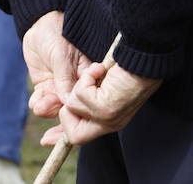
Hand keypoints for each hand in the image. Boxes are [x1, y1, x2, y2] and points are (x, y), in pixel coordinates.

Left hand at [22, 11, 88, 119]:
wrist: (39, 24)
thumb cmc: (57, 33)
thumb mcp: (62, 55)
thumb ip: (65, 78)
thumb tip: (69, 101)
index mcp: (89, 74)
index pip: (88, 97)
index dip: (80, 108)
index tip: (68, 109)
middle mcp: (77, 83)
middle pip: (73, 107)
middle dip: (60, 114)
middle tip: (49, 110)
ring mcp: (61, 86)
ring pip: (56, 108)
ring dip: (47, 109)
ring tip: (41, 104)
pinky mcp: (47, 86)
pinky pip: (43, 103)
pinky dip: (38, 104)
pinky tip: (37, 96)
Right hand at [42, 58, 161, 146]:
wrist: (146, 54)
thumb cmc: (128, 64)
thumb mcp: (103, 83)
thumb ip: (86, 95)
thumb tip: (64, 107)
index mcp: (110, 119)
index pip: (81, 137)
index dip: (62, 138)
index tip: (46, 139)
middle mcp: (111, 124)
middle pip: (74, 136)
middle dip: (70, 108)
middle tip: (85, 85)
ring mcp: (109, 119)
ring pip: (72, 109)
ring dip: (81, 85)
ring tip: (98, 72)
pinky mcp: (106, 110)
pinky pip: (79, 97)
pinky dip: (86, 78)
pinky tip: (100, 69)